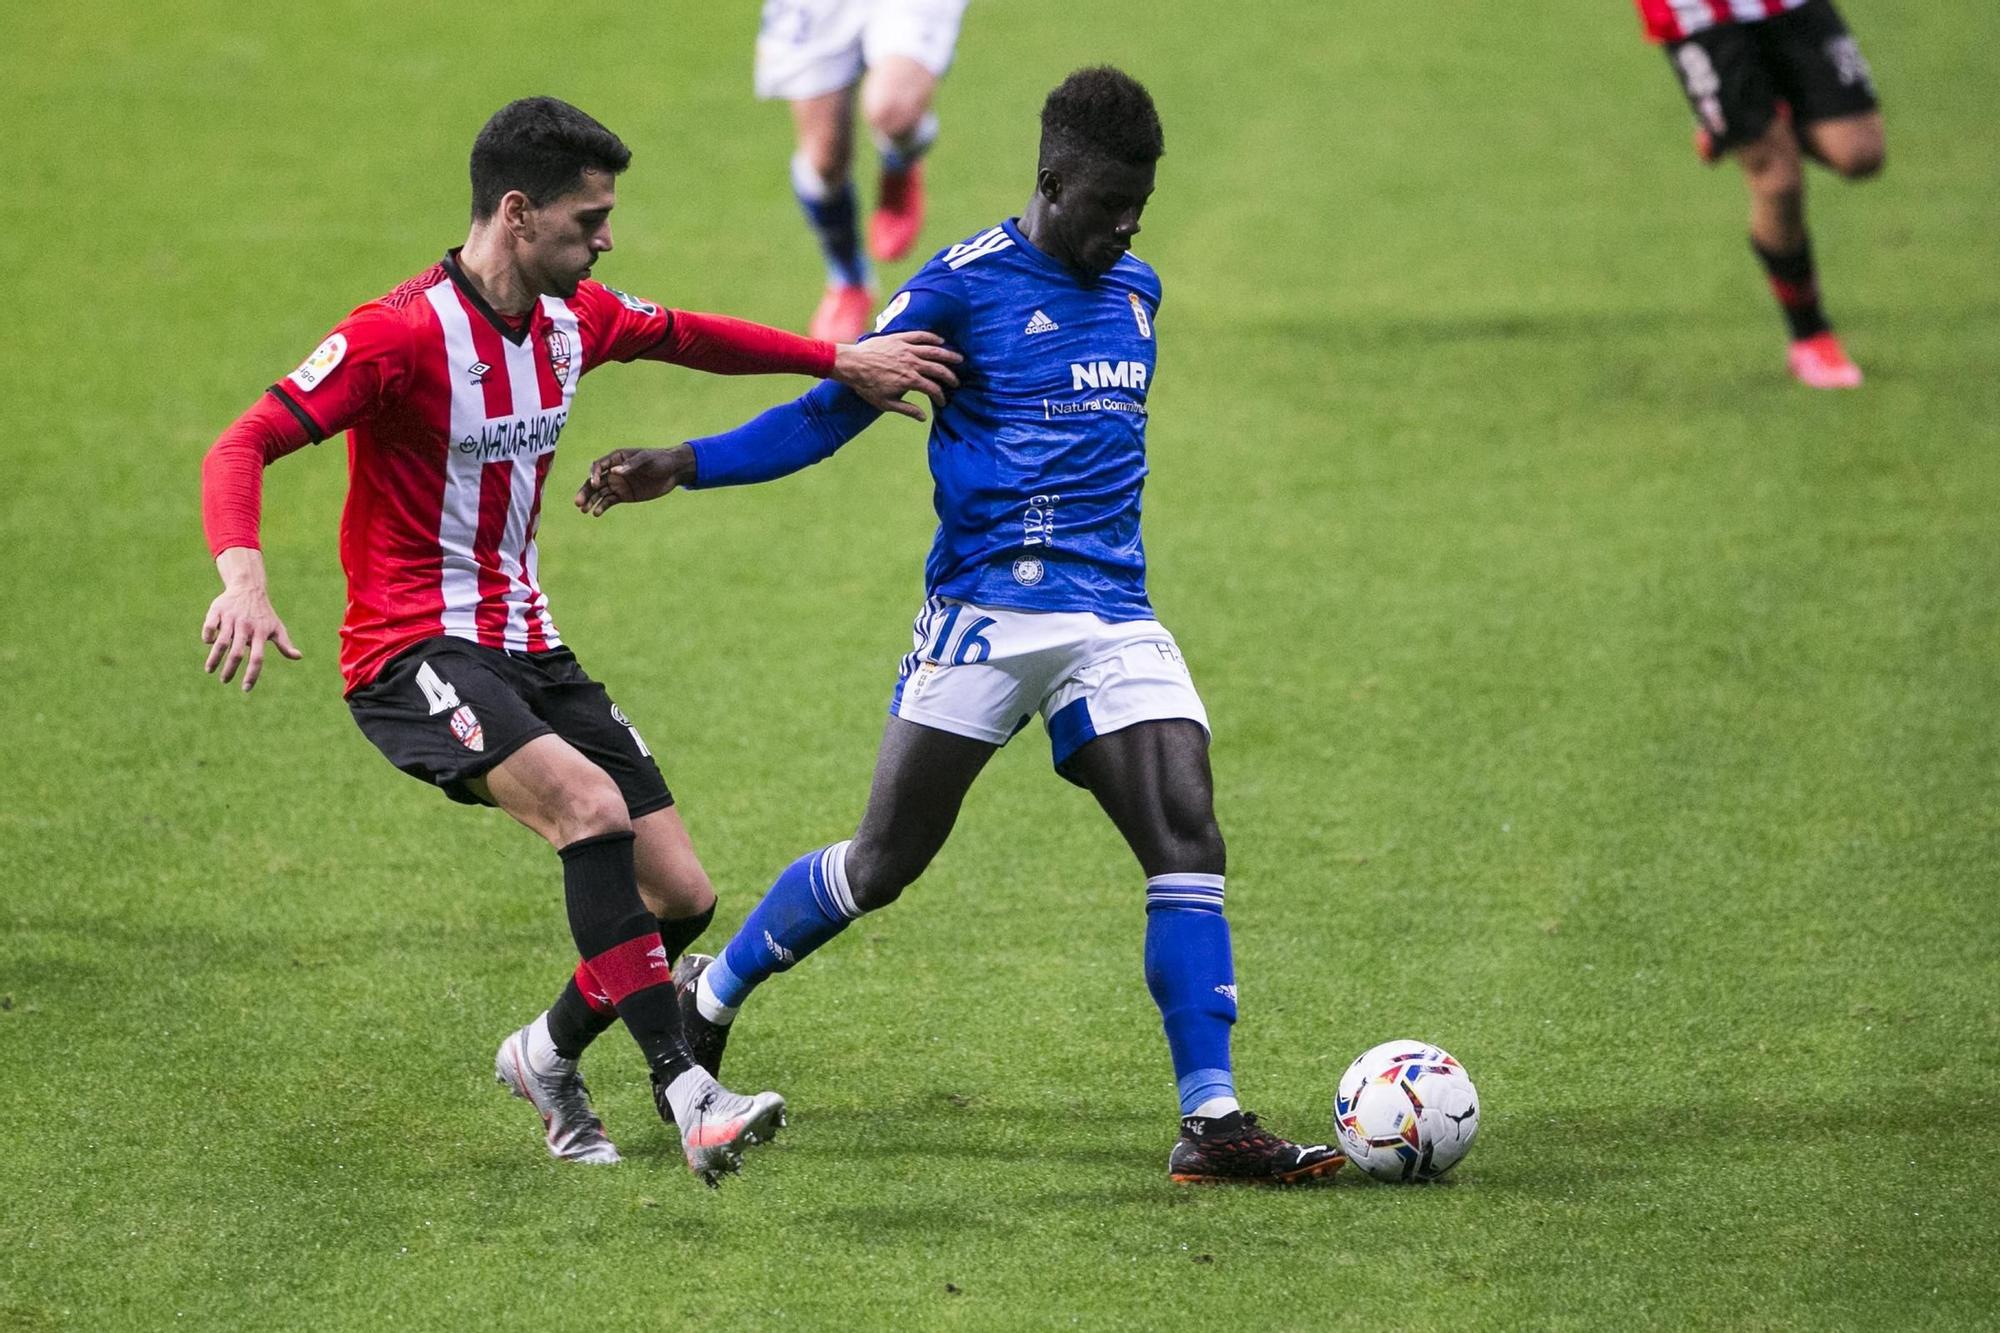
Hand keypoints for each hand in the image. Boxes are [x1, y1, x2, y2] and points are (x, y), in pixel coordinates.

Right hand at [202, 548, 300, 692]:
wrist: (250, 587)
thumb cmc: (264, 613)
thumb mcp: (276, 627)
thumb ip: (285, 644)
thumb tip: (298, 657)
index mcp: (260, 634)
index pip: (258, 659)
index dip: (252, 675)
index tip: (245, 689)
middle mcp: (246, 627)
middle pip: (237, 654)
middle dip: (230, 670)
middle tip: (224, 681)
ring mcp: (231, 619)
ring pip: (221, 643)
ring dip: (214, 659)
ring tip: (210, 670)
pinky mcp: (217, 611)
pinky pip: (210, 627)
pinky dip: (208, 637)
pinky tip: (209, 643)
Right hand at [575, 445, 696, 515]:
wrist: (673, 471)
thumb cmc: (659, 460)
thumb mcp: (647, 459)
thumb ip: (631, 465)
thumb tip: (614, 471)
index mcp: (617, 458)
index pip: (599, 466)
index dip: (594, 475)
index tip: (595, 484)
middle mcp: (614, 471)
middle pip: (594, 481)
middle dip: (586, 491)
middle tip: (578, 502)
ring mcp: (618, 484)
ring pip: (599, 493)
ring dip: (590, 501)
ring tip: (583, 510)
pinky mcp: (624, 495)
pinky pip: (609, 501)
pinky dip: (602, 507)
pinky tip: (596, 513)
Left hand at [832, 330, 961, 421]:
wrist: (852, 364)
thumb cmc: (867, 385)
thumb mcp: (886, 403)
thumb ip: (907, 409)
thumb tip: (923, 417)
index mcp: (910, 380)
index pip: (933, 388)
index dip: (941, 396)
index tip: (943, 401)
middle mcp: (912, 363)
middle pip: (938, 369)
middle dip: (950, 376)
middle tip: (956, 381)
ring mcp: (907, 349)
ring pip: (933, 350)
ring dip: (948, 355)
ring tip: (958, 358)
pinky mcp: (900, 338)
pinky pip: (920, 335)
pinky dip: (932, 337)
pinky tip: (940, 340)